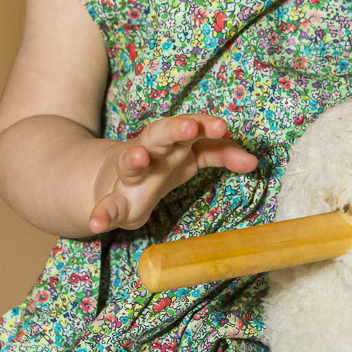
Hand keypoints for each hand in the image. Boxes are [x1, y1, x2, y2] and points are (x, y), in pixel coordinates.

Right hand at [88, 115, 257, 232]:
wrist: (108, 180)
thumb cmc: (159, 165)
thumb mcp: (189, 158)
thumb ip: (220, 155)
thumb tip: (254, 161)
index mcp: (171, 143)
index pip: (189, 129)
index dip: (205, 126)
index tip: (222, 127)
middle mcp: (148, 152)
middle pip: (159, 135)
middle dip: (174, 130)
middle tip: (189, 127)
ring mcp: (128, 176)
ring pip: (129, 162)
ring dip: (133, 158)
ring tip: (138, 157)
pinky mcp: (114, 201)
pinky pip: (106, 207)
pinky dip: (100, 214)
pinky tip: (97, 224)